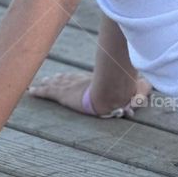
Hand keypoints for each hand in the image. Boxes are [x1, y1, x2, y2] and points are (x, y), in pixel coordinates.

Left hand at [28, 71, 153, 117]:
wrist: (111, 94)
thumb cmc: (122, 92)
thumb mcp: (135, 91)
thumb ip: (141, 93)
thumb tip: (146, 99)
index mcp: (94, 82)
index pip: (81, 78)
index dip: (74, 78)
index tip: (69, 77)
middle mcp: (81, 81)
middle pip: (66, 79)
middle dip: (58, 79)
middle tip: (50, 78)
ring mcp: (71, 87)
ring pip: (55, 84)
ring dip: (47, 84)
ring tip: (39, 85)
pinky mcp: (63, 94)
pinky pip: (48, 92)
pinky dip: (39, 92)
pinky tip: (31, 92)